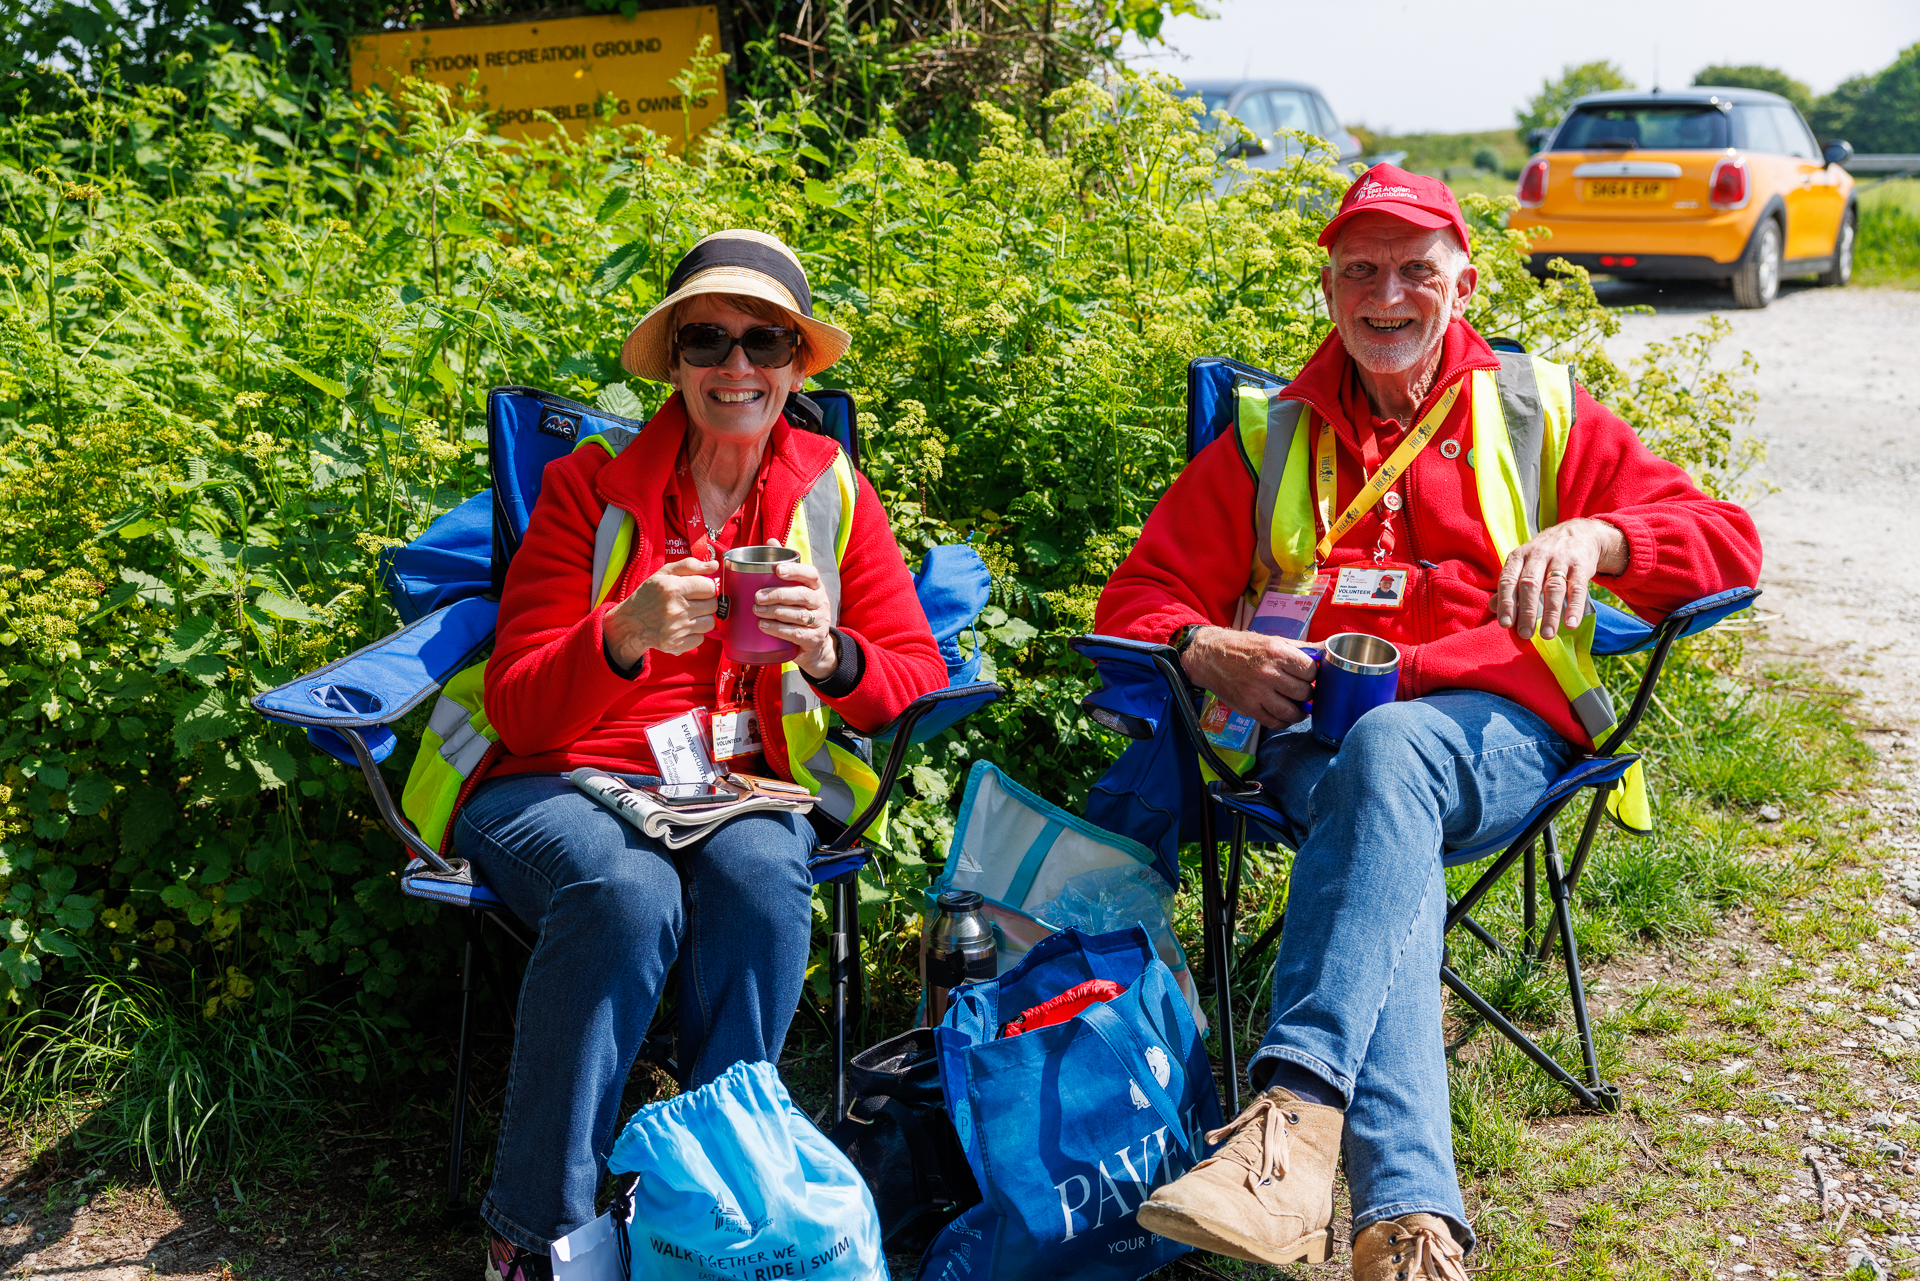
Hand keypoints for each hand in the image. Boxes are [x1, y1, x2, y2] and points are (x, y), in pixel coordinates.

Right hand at [604, 557, 718, 666]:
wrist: (630, 623)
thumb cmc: (648, 595)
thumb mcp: (664, 574)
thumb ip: (690, 565)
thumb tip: (714, 565)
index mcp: (673, 588)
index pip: (710, 587)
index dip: (705, 588)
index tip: (697, 589)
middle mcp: (675, 609)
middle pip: (713, 605)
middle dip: (705, 602)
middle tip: (692, 602)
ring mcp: (676, 629)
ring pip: (710, 622)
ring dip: (702, 618)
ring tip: (688, 615)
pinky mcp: (675, 644)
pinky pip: (701, 639)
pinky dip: (695, 634)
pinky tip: (683, 628)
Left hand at [755, 555, 838, 679]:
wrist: (816, 645)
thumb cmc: (800, 611)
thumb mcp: (796, 589)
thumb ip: (783, 566)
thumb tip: (770, 540)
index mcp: (816, 587)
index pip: (811, 574)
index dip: (795, 570)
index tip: (777, 569)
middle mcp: (821, 602)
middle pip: (803, 595)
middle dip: (778, 594)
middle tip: (758, 596)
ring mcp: (820, 622)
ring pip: (799, 615)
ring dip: (775, 612)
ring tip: (756, 610)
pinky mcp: (814, 639)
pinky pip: (797, 634)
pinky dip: (778, 629)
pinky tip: (763, 626)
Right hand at [1178, 626, 1317, 728]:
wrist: (1210, 657)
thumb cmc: (1243, 647)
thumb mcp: (1273, 641)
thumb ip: (1301, 648)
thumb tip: (1327, 650)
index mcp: (1276, 653)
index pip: (1310, 671)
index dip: (1313, 675)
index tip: (1308, 677)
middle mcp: (1268, 673)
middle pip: (1304, 692)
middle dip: (1307, 693)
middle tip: (1303, 692)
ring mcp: (1257, 693)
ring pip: (1292, 711)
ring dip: (1300, 712)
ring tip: (1299, 708)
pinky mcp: (1249, 708)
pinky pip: (1274, 722)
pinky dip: (1284, 721)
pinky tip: (1285, 715)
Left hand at [1494, 518, 1628, 641]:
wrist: (1579, 533)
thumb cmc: (1544, 556)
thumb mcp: (1523, 565)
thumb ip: (1509, 586)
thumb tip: (1492, 608)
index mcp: (1519, 556)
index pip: (1508, 580)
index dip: (1506, 602)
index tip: (1505, 624)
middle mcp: (1538, 555)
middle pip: (1530, 585)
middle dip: (1527, 611)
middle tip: (1525, 634)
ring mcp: (1561, 559)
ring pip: (1553, 588)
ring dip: (1551, 614)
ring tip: (1547, 635)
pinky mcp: (1581, 565)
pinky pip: (1577, 588)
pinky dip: (1574, 607)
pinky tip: (1571, 624)